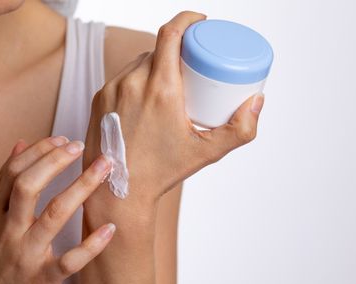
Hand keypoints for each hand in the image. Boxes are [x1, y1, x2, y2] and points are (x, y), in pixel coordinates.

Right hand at [0, 136, 113, 283]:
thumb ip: (5, 184)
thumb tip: (20, 145)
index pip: (13, 172)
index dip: (39, 151)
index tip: (62, 138)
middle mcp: (9, 231)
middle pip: (29, 186)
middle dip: (56, 161)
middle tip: (80, 145)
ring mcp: (25, 255)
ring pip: (52, 215)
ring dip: (80, 188)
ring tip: (103, 168)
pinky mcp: (40, 281)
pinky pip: (68, 262)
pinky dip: (90, 246)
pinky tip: (110, 229)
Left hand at [83, 11, 264, 203]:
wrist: (118, 191)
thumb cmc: (162, 172)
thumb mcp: (207, 152)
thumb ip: (240, 129)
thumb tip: (257, 101)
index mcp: (160, 89)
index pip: (170, 33)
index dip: (187, 19)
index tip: (199, 22)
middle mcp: (131, 83)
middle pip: (156, 49)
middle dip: (175, 50)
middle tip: (190, 65)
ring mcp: (111, 90)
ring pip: (137, 63)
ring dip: (154, 65)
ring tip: (169, 82)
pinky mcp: (98, 99)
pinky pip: (120, 77)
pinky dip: (136, 80)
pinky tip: (144, 94)